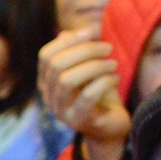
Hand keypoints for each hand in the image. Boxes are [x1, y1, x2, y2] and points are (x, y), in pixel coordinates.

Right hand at [37, 29, 127, 159]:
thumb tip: (75, 31)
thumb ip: (79, 51)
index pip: (45, 56)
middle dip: (86, 51)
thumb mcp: (88, 69)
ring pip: (68, 80)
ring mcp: (61, 111)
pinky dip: (104, 82)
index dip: (68, 40)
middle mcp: (49, 97)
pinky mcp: (78, 121)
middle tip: (108, 49)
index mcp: (47, 82)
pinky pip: (88, 96)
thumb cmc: (99, 94)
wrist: (109, 127)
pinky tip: (115, 79)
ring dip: (95, 66)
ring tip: (114, 65)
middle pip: (57, 65)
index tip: (91, 32)